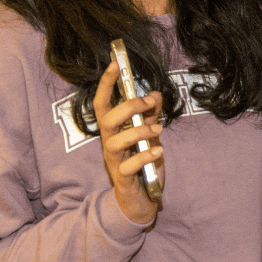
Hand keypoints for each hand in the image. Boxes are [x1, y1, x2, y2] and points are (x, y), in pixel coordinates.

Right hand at [94, 63, 162, 224]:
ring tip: (158, 130)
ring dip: (139, 131)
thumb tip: (156, 93)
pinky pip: (128, 167)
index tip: (116, 64)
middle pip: (107, 120)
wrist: (143, 197)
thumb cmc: (143, 161)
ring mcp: (114, 161)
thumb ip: (152, 115)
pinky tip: (158, 150)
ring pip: (114, 142)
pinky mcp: (123, 178)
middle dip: (128, 107)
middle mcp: (110, 143)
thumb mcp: (149, 134)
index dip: (106, 84)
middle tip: (149, 102)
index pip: (103, 104)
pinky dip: (145, 156)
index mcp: (114, 130)